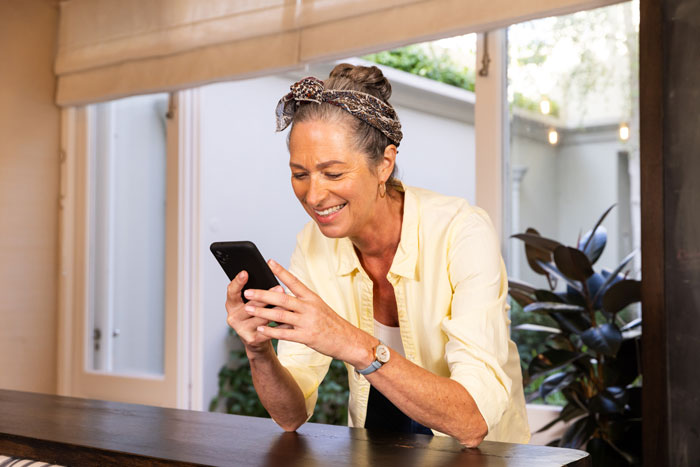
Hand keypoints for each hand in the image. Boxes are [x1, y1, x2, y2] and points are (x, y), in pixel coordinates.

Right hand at [225, 270, 286, 355]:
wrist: (256, 340)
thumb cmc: (256, 315)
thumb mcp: (251, 303)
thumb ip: (256, 293)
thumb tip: (269, 277)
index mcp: (231, 305)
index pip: (231, 291)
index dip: (237, 282)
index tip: (245, 272)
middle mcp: (233, 317)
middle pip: (250, 304)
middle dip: (266, 296)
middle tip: (280, 288)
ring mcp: (241, 329)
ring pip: (261, 317)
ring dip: (277, 311)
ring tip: (288, 305)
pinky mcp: (252, 339)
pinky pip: (268, 330)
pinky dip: (280, 325)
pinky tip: (289, 321)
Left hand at [242, 260, 375, 366]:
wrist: (348, 340)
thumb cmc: (332, 324)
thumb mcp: (318, 308)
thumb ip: (300, 304)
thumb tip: (280, 301)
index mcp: (312, 297)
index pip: (294, 281)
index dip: (281, 271)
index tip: (269, 262)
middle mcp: (309, 307)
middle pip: (282, 298)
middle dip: (263, 294)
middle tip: (248, 291)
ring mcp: (307, 322)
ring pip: (280, 315)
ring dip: (262, 312)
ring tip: (248, 308)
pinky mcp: (306, 337)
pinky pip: (285, 333)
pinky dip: (271, 331)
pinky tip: (260, 329)